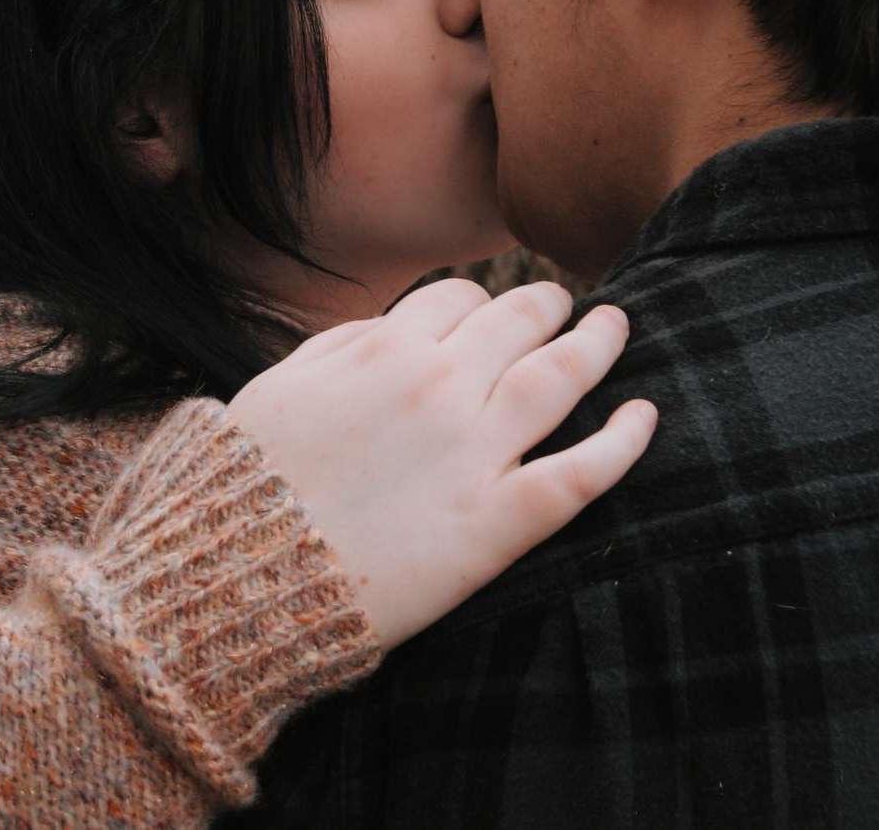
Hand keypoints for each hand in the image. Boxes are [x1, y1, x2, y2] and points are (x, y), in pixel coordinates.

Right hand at [224, 279, 655, 650]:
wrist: (232, 578)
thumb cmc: (246, 483)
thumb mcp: (280, 386)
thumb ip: (343, 346)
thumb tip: (391, 327)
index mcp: (385, 348)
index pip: (458, 299)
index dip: (480, 301)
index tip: (491, 311)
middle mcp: (441, 386)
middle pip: (519, 322)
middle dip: (548, 305)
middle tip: (568, 303)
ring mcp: (474, 452)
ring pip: (561, 377)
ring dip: (598, 344)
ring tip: (616, 325)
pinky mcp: (496, 524)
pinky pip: (580, 473)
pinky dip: (622, 442)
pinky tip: (646, 415)